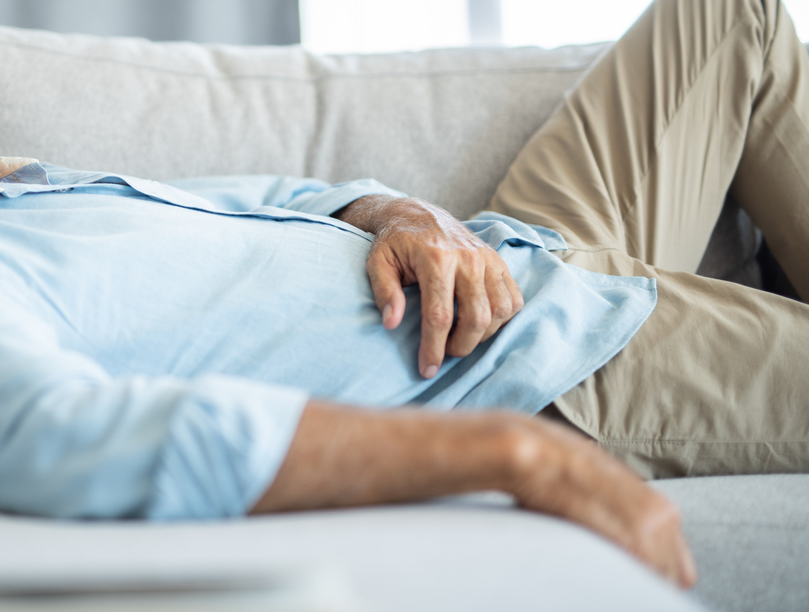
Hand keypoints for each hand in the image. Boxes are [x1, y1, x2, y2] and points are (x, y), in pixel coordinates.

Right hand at [254, 403, 696, 589]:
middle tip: (675, 581)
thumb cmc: (389, 478)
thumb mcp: (458, 499)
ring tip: (664, 579)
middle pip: (621, 487)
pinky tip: (627, 560)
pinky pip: (573, 492)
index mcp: (524, 446)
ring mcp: (521, 438)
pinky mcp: (507, 450)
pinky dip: (609, 529)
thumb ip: (494, 510)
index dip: (640, 528)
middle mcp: (532, 437)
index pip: (602, 484)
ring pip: (610, 491)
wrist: (343, 446)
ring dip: (643, 542)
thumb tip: (520, 545)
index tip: (662, 567)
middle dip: (658, 540)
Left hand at [333, 196, 523, 377]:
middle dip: (461, 346)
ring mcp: (487, 258)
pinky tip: (481, 322)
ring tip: (460, 338)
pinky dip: (502, 318)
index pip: (440, 315)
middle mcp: (467, 257)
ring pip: (500, 311)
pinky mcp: (498, 261)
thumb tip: (391, 323)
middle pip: (476, 317)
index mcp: (435, 258)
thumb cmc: (394, 242)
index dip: (434, 348)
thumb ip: (384, 292)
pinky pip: (514, 298)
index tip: (427, 369)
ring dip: (483, 335)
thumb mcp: (377, 262)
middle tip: (444, 353)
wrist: (417, 213)